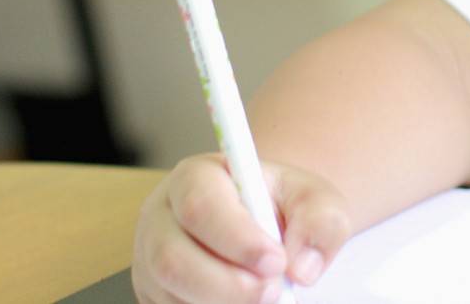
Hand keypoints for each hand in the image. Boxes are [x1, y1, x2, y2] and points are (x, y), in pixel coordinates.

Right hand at [133, 153, 352, 303]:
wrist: (270, 226)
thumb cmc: (287, 207)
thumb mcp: (316, 199)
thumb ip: (320, 222)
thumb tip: (301, 268)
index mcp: (195, 177)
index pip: (200, 206)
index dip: (237, 240)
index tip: (277, 261)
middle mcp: (160, 217)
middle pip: (172, 259)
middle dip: (228, 285)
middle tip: (274, 292)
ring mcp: (148, 260)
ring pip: (171, 293)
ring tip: (264, 297)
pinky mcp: (153, 294)